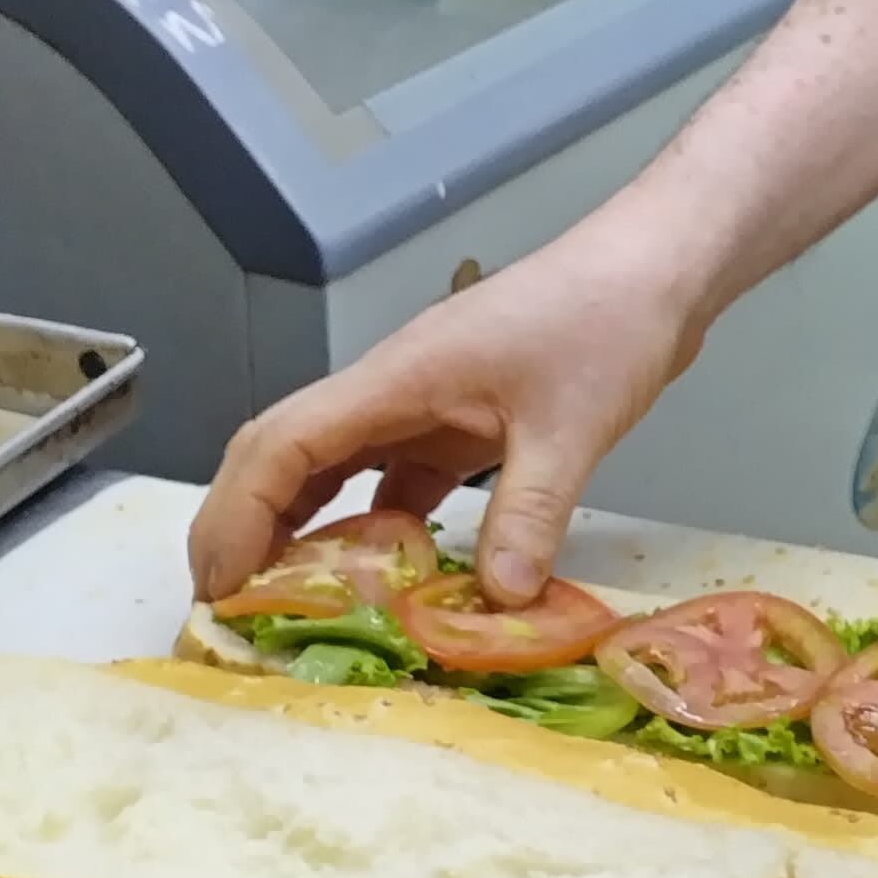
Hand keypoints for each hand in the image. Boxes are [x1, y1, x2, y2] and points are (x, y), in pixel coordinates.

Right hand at [185, 218, 707, 607]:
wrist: (658, 267)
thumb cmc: (608, 320)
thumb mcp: (573, 427)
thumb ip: (530, 514)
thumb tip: (497, 602)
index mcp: (395, 378)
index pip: (280, 445)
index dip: (236, 518)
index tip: (219, 587)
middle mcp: (393, 389)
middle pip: (285, 457)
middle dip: (246, 529)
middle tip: (235, 610)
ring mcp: (424, 403)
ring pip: (336, 469)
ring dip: (306, 531)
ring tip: (290, 608)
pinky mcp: (461, 420)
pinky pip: (396, 479)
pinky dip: (380, 528)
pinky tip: (389, 581)